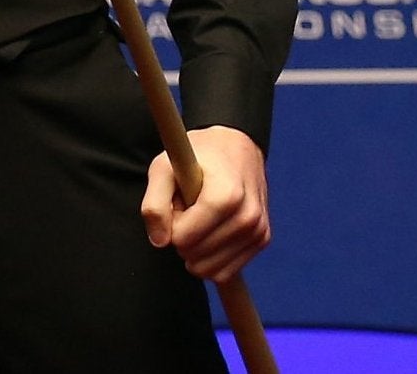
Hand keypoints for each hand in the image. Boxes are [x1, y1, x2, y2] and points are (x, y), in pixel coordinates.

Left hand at [141, 127, 269, 283]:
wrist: (235, 145)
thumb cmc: (198, 156)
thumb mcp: (164, 166)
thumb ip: (154, 204)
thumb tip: (160, 242)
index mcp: (226, 196)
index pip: (183, 239)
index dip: (172, 222)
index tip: (178, 200)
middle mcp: (248, 217)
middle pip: (196, 256)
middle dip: (184, 236)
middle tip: (189, 207)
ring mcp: (258, 230)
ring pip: (211, 270)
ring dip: (197, 249)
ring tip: (201, 217)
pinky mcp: (262, 240)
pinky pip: (226, 272)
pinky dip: (212, 258)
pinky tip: (213, 230)